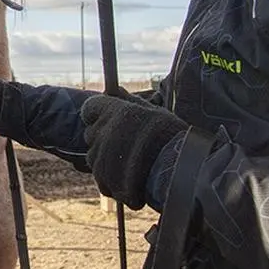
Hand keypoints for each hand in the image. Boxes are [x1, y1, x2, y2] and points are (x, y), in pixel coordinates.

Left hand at [81, 94, 187, 209]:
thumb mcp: (155, 113)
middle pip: (91, 133)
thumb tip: (115, 89)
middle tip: (126, 144)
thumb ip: (131, 101)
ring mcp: (99, 157)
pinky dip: (111, 177)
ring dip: (107, 158)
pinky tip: (131, 177)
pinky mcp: (101, 179)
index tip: (109, 119)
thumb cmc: (171, 138)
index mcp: (112, 112)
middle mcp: (101, 132)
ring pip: (94, 155)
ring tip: (133, 163)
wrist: (178, 173)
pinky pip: (100, 175)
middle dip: (104, 137)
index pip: (90, 107)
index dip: (98, 114)